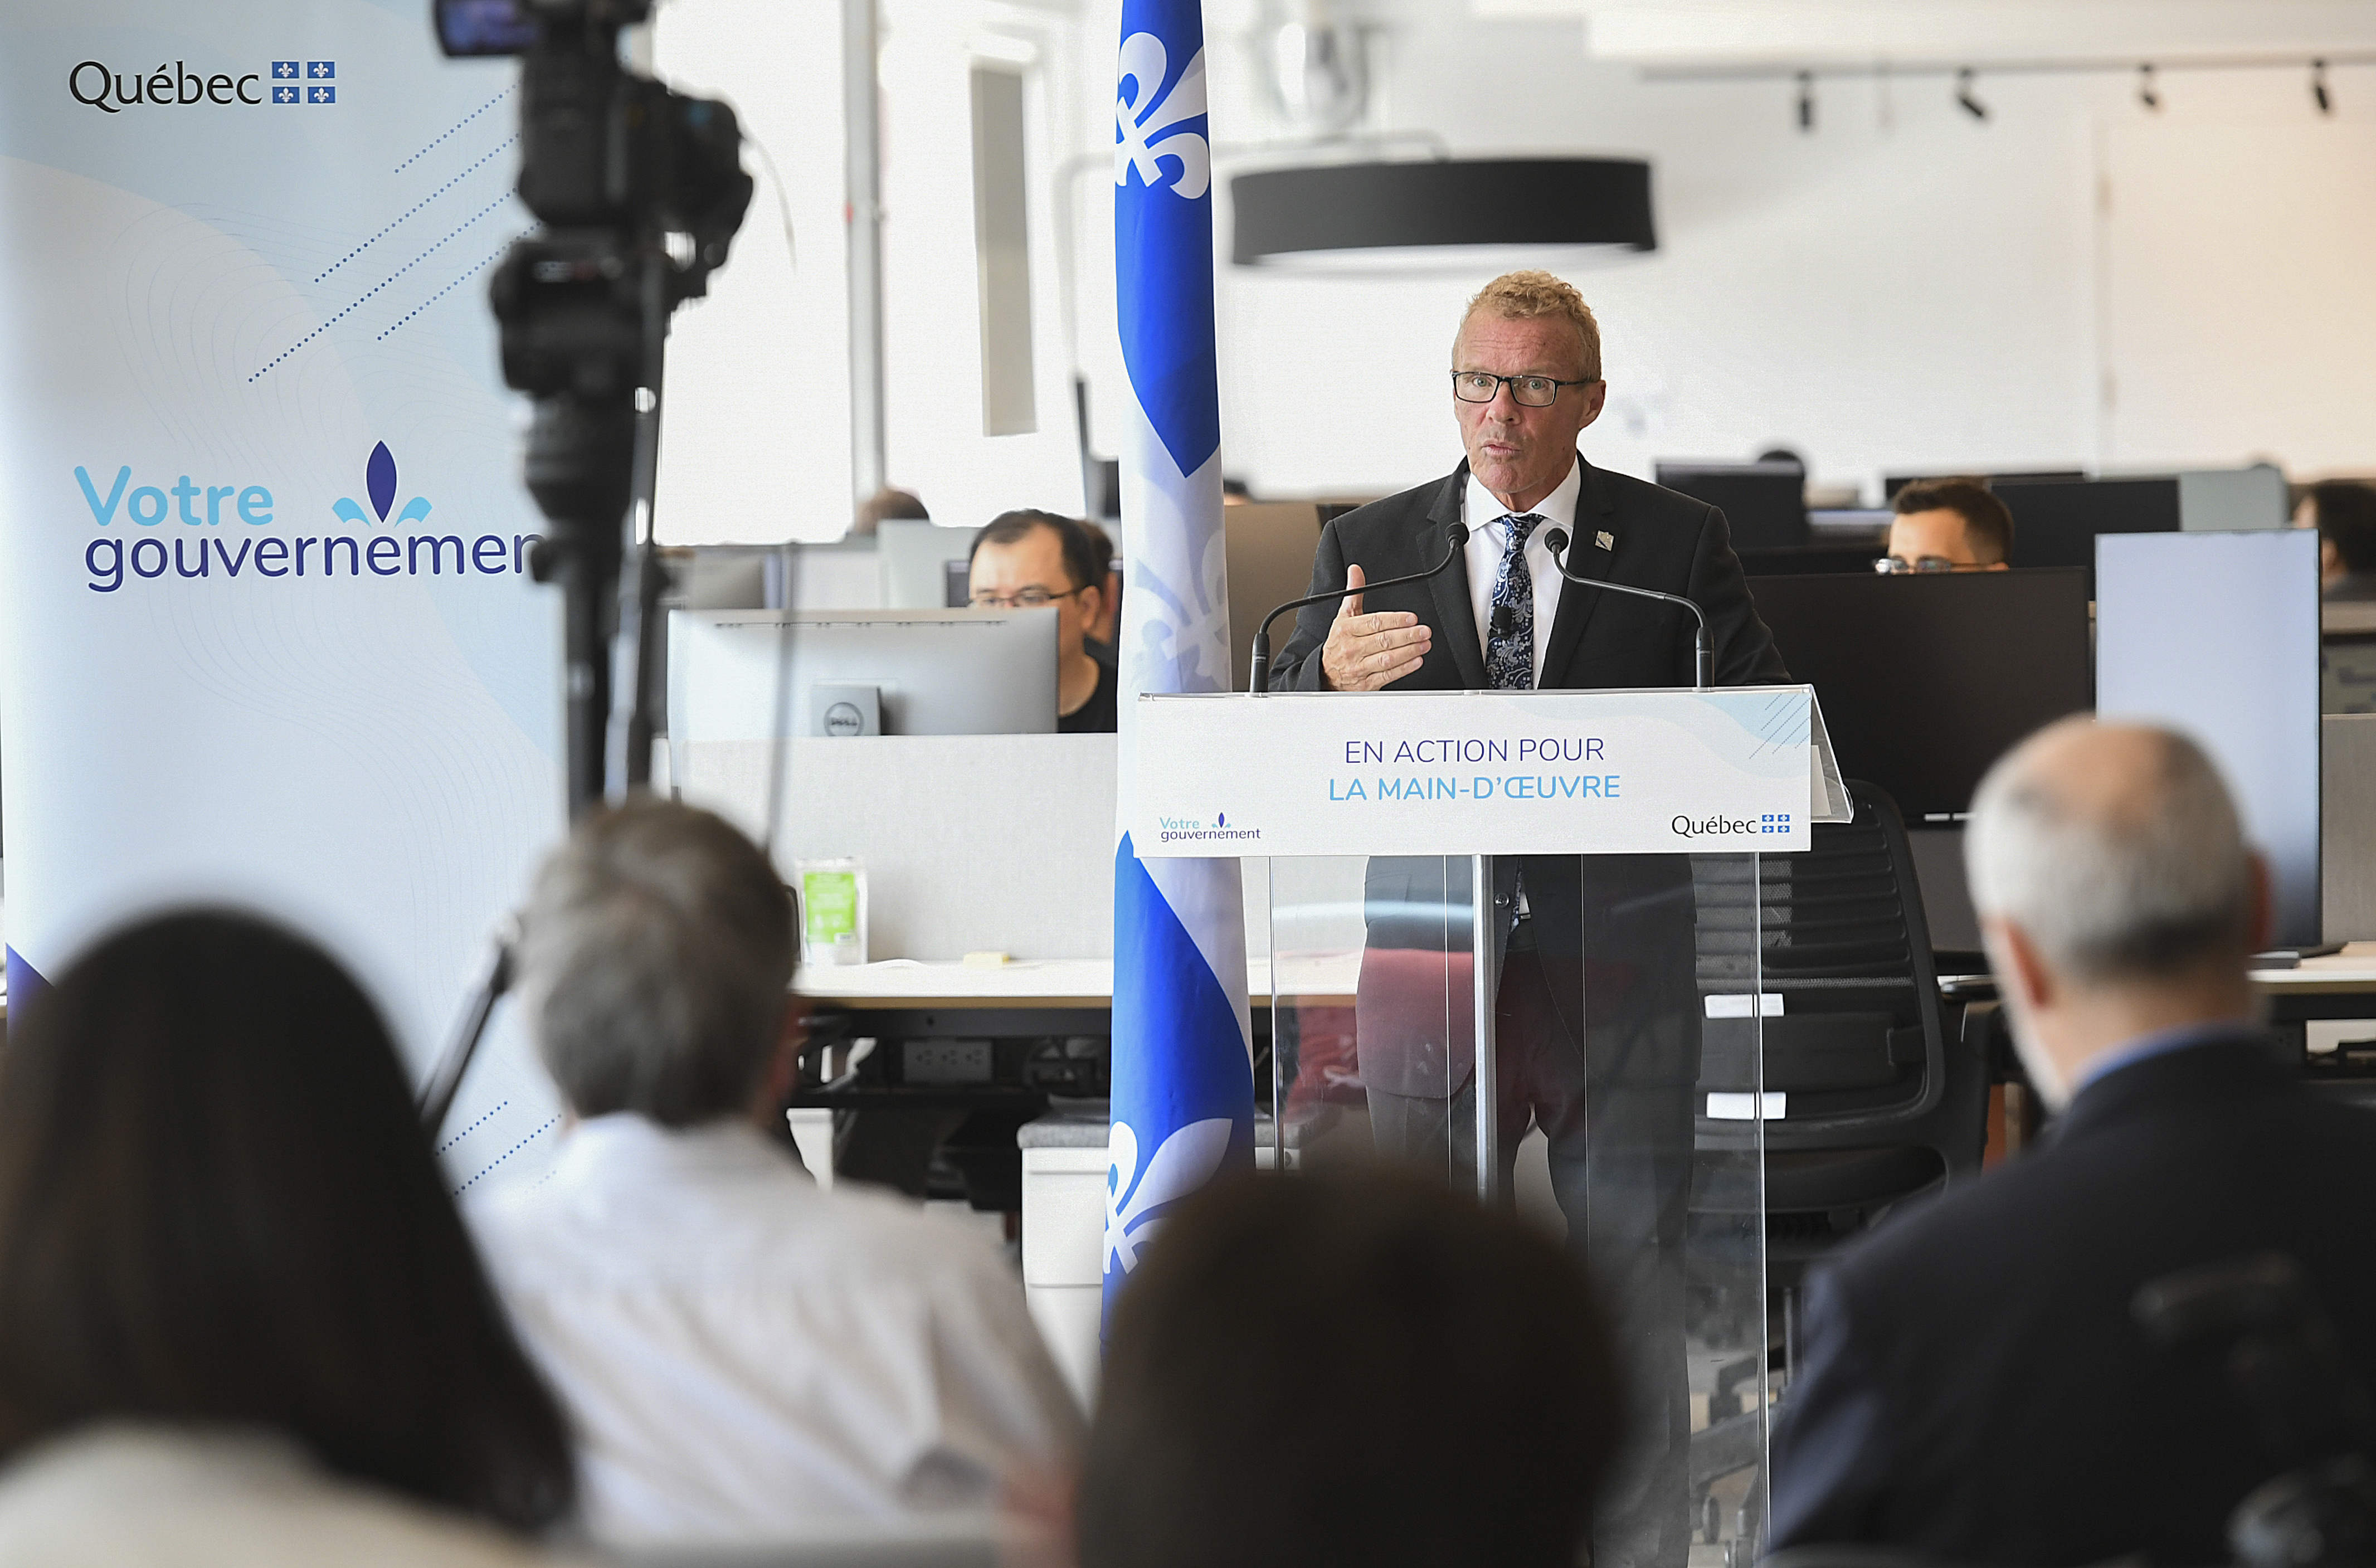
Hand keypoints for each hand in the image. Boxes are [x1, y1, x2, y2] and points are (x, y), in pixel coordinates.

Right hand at [1319, 564, 1431, 690]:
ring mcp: (1359, 668)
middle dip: (1407, 636)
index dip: (1395, 620)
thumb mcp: (1343, 616)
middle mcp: (1352, 648)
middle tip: (1424, 631)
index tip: (1411, 618)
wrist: (1325, 674)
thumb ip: (1354, 593)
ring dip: (1409, 652)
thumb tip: (1356, 571)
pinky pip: (1387, 676)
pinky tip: (1416, 661)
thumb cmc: (1338, 643)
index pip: (1374, 623)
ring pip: (1387, 659)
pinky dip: (1404, 669)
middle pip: (1383, 641)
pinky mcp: (1366, 684)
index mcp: (1346, 629)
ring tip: (1424, 644)